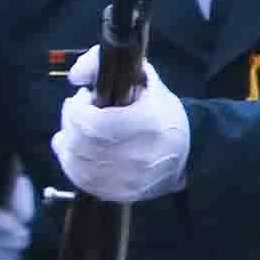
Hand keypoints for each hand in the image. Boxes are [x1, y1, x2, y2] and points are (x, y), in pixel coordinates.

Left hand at [56, 46, 189, 202]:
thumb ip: (103, 65)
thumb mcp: (144, 80)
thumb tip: (74, 75)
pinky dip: (71, 160)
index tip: (83, 98)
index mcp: (147, 126)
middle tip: (79, 111)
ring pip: (75, 161)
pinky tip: (78, 147)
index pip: (92, 123)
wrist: (191, 151)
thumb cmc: (164, 114)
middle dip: (71, 121)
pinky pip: (79, 178)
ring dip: (68, 139)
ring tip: (80, 127)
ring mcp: (127, 180)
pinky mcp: (118, 194)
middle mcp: (137, 157)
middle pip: (80, 141)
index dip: (78, 108)